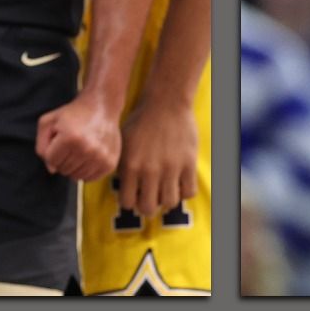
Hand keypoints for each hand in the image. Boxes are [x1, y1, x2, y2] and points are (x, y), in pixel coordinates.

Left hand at [35, 94, 121, 183]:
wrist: (102, 107)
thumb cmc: (73, 114)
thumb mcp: (48, 121)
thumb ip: (41, 145)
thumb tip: (52, 169)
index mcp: (70, 138)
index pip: (51, 160)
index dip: (52, 151)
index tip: (59, 139)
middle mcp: (87, 149)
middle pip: (63, 169)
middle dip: (63, 158)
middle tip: (71, 143)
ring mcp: (100, 158)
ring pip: (76, 176)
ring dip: (74, 166)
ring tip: (79, 149)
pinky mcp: (109, 164)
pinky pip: (90, 178)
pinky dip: (86, 170)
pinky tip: (88, 156)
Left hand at [116, 96, 198, 218]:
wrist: (166, 102)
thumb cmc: (141, 120)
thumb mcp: (122, 142)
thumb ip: (121, 165)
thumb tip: (122, 185)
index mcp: (130, 165)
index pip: (127, 202)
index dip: (130, 201)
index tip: (134, 195)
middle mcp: (150, 171)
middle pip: (147, 208)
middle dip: (147, 205)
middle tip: (150, 196)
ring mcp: (171, 168)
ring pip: (169, 203)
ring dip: (166, 199)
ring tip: (165, 189)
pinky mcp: (188, 164)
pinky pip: (189, 192)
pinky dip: (184, 191)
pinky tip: (179, 182)